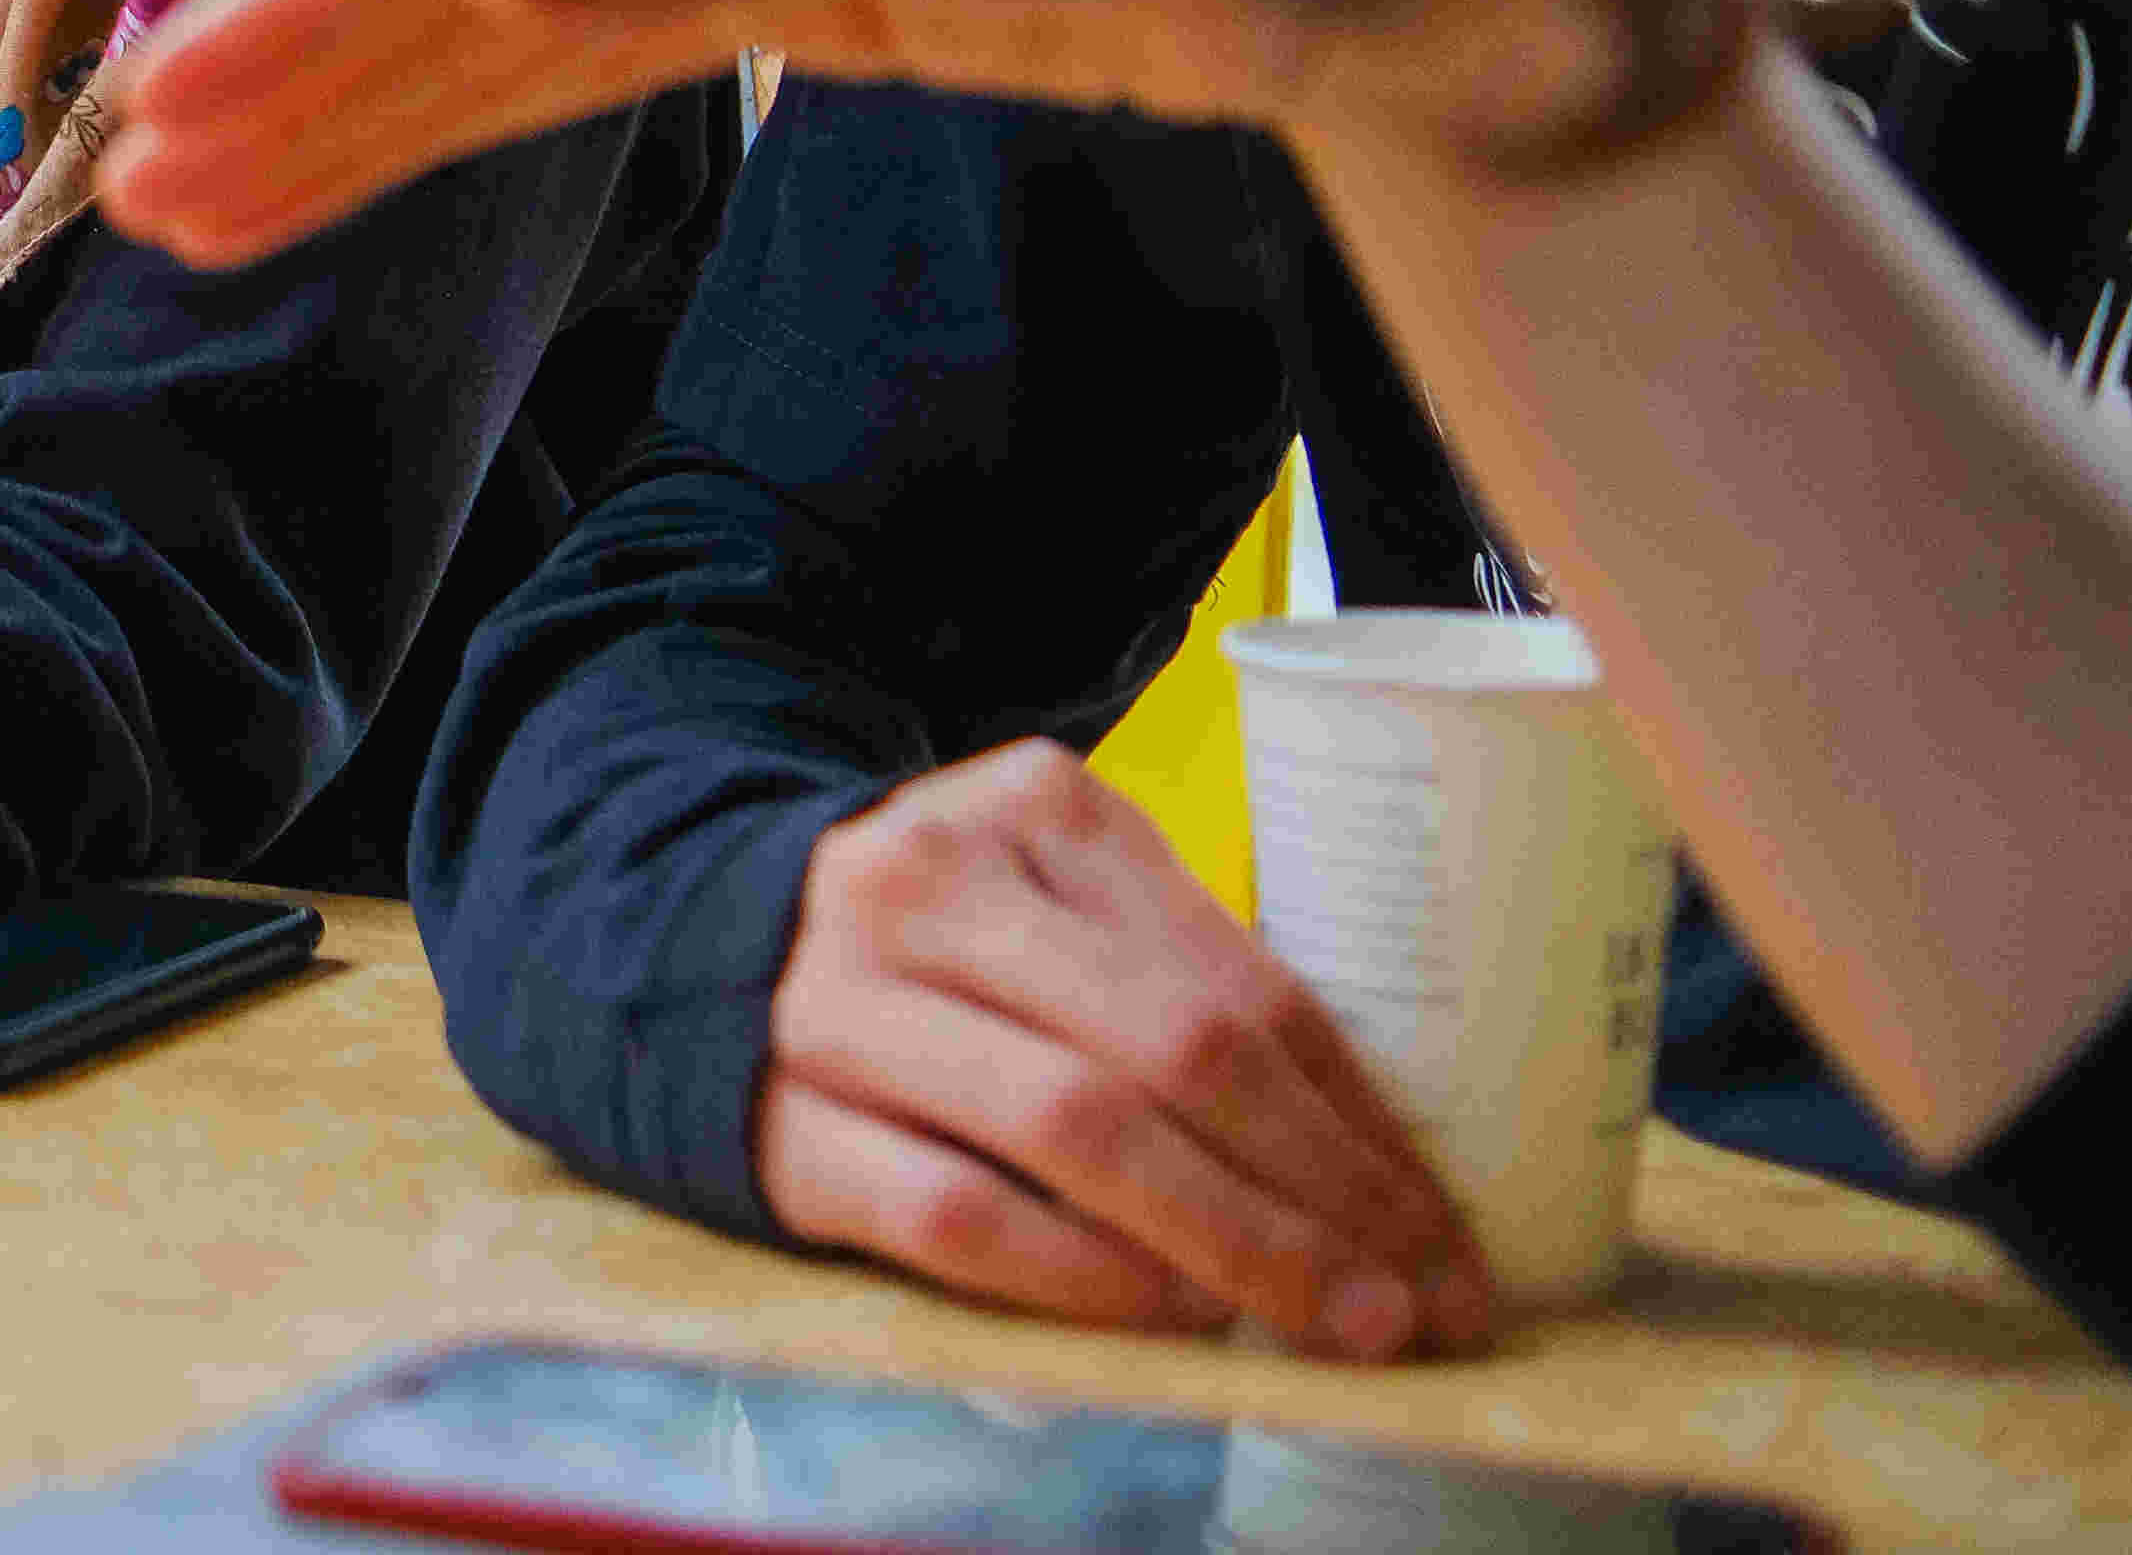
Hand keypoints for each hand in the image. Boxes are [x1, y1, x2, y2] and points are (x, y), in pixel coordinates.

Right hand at [756, 742, 1492, 1357]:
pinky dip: (1084, 1275)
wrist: (690, 944)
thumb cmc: (938, 950)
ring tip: (1326, 1321)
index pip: (1240, 981)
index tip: (1442, 1236)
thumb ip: (1179, 985)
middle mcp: (932, 883)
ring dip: (1230, 1242)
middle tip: (1412, 1304)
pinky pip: (957, 1211)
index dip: (1363, 1123)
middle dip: (1321, 1196)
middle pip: (1173, 1050)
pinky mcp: (780, 1115)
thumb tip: (1373, 1171)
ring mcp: (843, 998)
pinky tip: (1168, 1313)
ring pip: (1077, 1127)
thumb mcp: (1056, 907)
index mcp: (1034, 811)